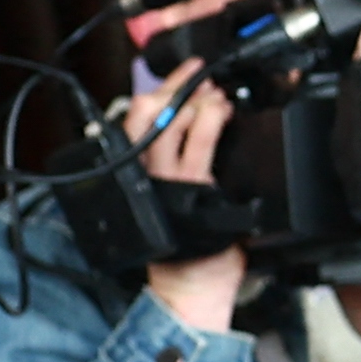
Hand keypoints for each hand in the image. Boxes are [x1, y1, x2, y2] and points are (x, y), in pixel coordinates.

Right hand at [124, 71, 246, 339]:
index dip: (157, 91)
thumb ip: (179, 166)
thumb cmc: (188, 248)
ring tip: (216, 92)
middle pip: (148, 115)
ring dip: (196, 100)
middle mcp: (147, 174)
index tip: (179, 71)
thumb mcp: (175, 202)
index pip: (138, 122)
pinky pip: (198, 150)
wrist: (191, 290)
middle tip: (197, 72)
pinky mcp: (190, 192)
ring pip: (170, 126)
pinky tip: (222, 112)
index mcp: (140, 174)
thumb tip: (198, 126)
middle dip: (174, 87)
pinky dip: (210, 125)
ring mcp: (168, 182)